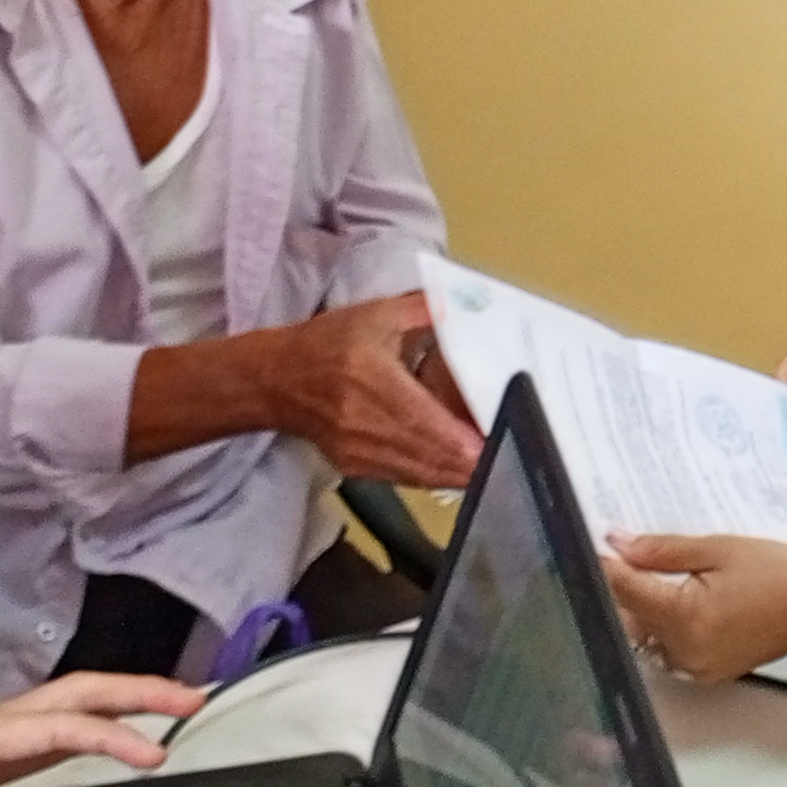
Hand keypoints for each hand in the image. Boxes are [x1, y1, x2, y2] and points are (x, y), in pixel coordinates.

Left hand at [0, 673, 205, 786]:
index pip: (54, 726)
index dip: (107, 736)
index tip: (152, 751)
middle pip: (75, 696)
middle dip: (137, 692)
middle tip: (194, 699)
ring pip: (64, 711)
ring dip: (118, 705)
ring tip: (171, 713)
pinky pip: (44, 738)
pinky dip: (86, 734)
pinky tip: (103, 744)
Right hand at [267, 292, 483, 487]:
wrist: (276, 380)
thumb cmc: (328, 343)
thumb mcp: (376, 314)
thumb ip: (424, 309)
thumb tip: (465, 307)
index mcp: (369, 378)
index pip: (423, 420)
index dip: (461, 440)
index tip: (496, 439)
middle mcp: (362, 420)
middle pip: (427, 456)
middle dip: (471, 461)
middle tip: (509, 452)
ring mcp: (356, 450)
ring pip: (419, 475)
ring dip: (456, 473)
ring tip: (492, 462)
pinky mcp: (354, 467)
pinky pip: (405, 479)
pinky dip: (434, 475)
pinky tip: (458, 467)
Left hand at [598, 532, 786, 682]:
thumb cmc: (777, 570)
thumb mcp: (719, 548)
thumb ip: (663, 550)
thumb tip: (616, 542)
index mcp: (685, 618)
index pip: (625, 591)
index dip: (603, 566)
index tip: (586, 544)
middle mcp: (684, 651)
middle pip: (630, 619)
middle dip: (618, 589)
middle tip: (612, 554)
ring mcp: (696, 668)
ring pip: (646, 637)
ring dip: (638, 609)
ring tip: (637, 574)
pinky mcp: (708, 673)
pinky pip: (669, 649)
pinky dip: (662, 625)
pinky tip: (668, 599)